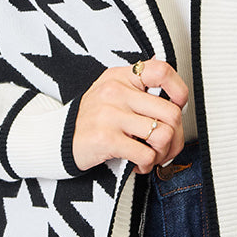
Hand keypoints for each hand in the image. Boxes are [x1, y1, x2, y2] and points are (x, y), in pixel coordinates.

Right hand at [72, 57, 187, 173]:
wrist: (57, 139)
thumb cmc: (90, 119)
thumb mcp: (110, 92)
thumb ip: (138, 89)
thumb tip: (173, 93)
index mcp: (120, 77)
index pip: (162, 71)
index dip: (179, 91)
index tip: (177, 106)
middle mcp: (116, 92)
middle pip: (171, 112)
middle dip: (176, 136)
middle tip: (165, 145)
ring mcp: (111, 115)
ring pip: (163, 134)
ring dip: (163, 153)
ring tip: (152, 155)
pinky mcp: (106, 139)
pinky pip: (146, 154)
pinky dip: (147, 165)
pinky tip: (138, 164)